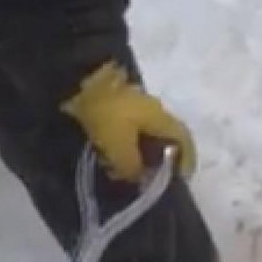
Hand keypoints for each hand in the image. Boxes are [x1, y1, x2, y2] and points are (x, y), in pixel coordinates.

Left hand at [60, 62, 196, 181]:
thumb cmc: (104, 115)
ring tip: (126, 174)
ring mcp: (131, 106)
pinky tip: (109, 159)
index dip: (186, 160)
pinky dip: (121, 148)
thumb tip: (140, 178)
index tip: (182, 180)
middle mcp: (151, 109)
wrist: (74, 80)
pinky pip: (124, 133)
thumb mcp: (119, 147)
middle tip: (149, 181)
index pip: (183, 139)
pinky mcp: (111, 106)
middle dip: (158, 161)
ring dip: (137, 156)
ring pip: (142, 137)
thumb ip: (133, 167)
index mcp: (160, 116)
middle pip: (163, 139)